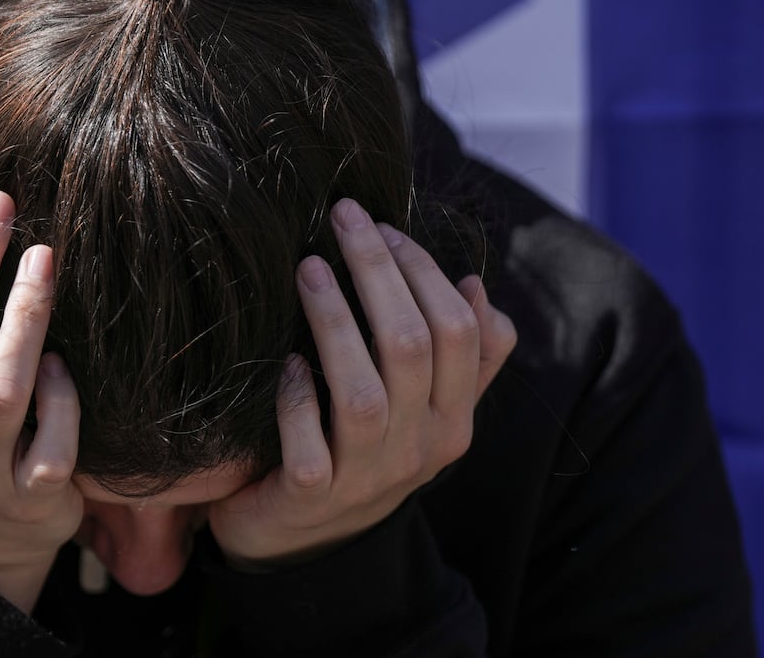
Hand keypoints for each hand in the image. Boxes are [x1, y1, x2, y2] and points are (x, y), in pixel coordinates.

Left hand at [209, 198, 516, 567]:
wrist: (304, 545)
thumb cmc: (360, 453)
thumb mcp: (423, 410)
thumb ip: (462, 359)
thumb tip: (477, 285)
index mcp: (453, 420)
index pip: (460, 331)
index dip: (424, 270)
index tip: (383, 226)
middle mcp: (419, 449)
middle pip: (412, 345)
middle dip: (378, 271)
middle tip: (343, 218)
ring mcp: (365, 476)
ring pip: (363, 391)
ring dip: (334, 321)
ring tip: (307, 268)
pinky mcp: (310, 496)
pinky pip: (307, 445)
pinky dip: (297, 399)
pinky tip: (286, 362)